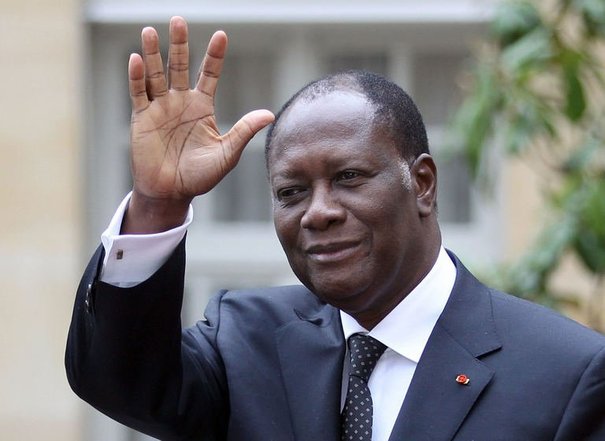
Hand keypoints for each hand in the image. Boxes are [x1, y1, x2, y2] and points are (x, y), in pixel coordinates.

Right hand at [123, 16, 273, 232]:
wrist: (172, 192)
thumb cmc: (200, 175)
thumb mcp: (227, 153)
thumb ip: (243, 131)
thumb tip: (270, 115)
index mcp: (202, 107)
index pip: (209, 74)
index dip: (214, 56)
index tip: (221, 35)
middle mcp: (180, 101)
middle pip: (179, 66)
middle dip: (179, 44)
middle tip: (178, 20)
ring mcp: (160, 108)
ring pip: (156, 74)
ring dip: (152, 53)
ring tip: (149, 30)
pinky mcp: (142, 118)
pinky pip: (139, 93)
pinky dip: (137, 77)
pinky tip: (137, 59)